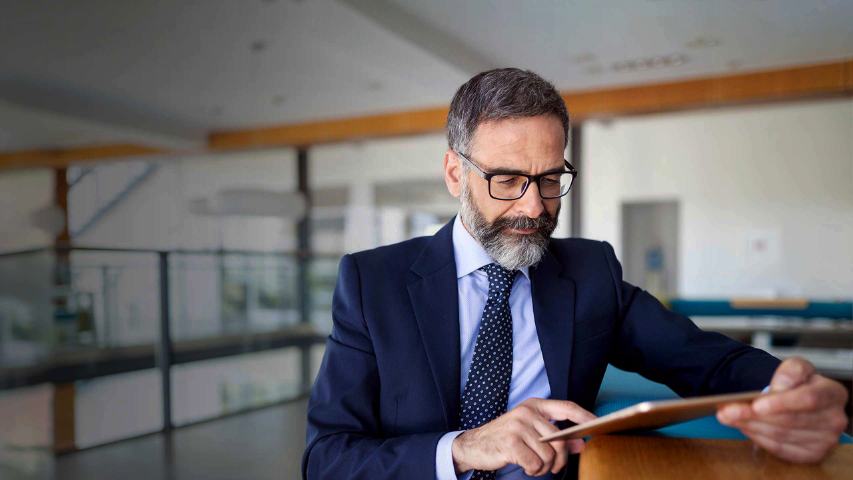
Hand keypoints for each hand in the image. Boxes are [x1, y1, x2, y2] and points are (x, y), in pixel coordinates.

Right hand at [451, 398, 595, 475]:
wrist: (474, 445)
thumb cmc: (506, 439)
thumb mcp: (531, 433)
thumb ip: (557, 437)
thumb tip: (582, 443)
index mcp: (534, 406)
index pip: (567, 407)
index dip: (585, 416)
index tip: (599, 424)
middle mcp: (527, 412)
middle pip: (560, 440)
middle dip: (560, 460)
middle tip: (553, 468)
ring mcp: (518, 426)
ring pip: (549, 455)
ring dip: (544, 468)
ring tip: (533, 466)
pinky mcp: (510, 443)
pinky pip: (535, 464)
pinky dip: (533, 471)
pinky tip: (525, 467)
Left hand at [717, 357, 848, 462]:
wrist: (797, 398)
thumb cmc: (797, 383)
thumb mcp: (795, 367)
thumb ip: (790, 371)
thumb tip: (779, 386)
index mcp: (833, 393)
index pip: (808, 399)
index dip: (781, 403)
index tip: (756, 403)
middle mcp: (834, 419)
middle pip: (789, 420)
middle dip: (754, 415)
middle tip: (726, 410)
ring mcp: (825, 440)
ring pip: (781, 435)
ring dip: (751, 426)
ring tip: (729, 416)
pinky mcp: (812, 454)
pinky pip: (780, 449)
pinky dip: (758, 438)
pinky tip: (744, 427)